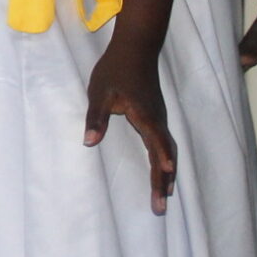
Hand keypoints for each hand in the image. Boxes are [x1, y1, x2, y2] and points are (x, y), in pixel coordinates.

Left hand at [85, 35, 177, 214]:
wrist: (135, 47)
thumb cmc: (115, 68)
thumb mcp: (99, 92)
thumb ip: (96, 118)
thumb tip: (90, 143)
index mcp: (145, 115)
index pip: (156, 144)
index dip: (161, 163)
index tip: (165, 183)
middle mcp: (157, 120)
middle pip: (164, 155)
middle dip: (162, 181)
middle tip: (160, 208)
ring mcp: (158, 118)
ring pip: (167, 150)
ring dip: (165, 174)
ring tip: (164, 197)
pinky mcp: (156, 117)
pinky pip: (164, 144)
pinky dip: (164, 161)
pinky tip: (162, 171)